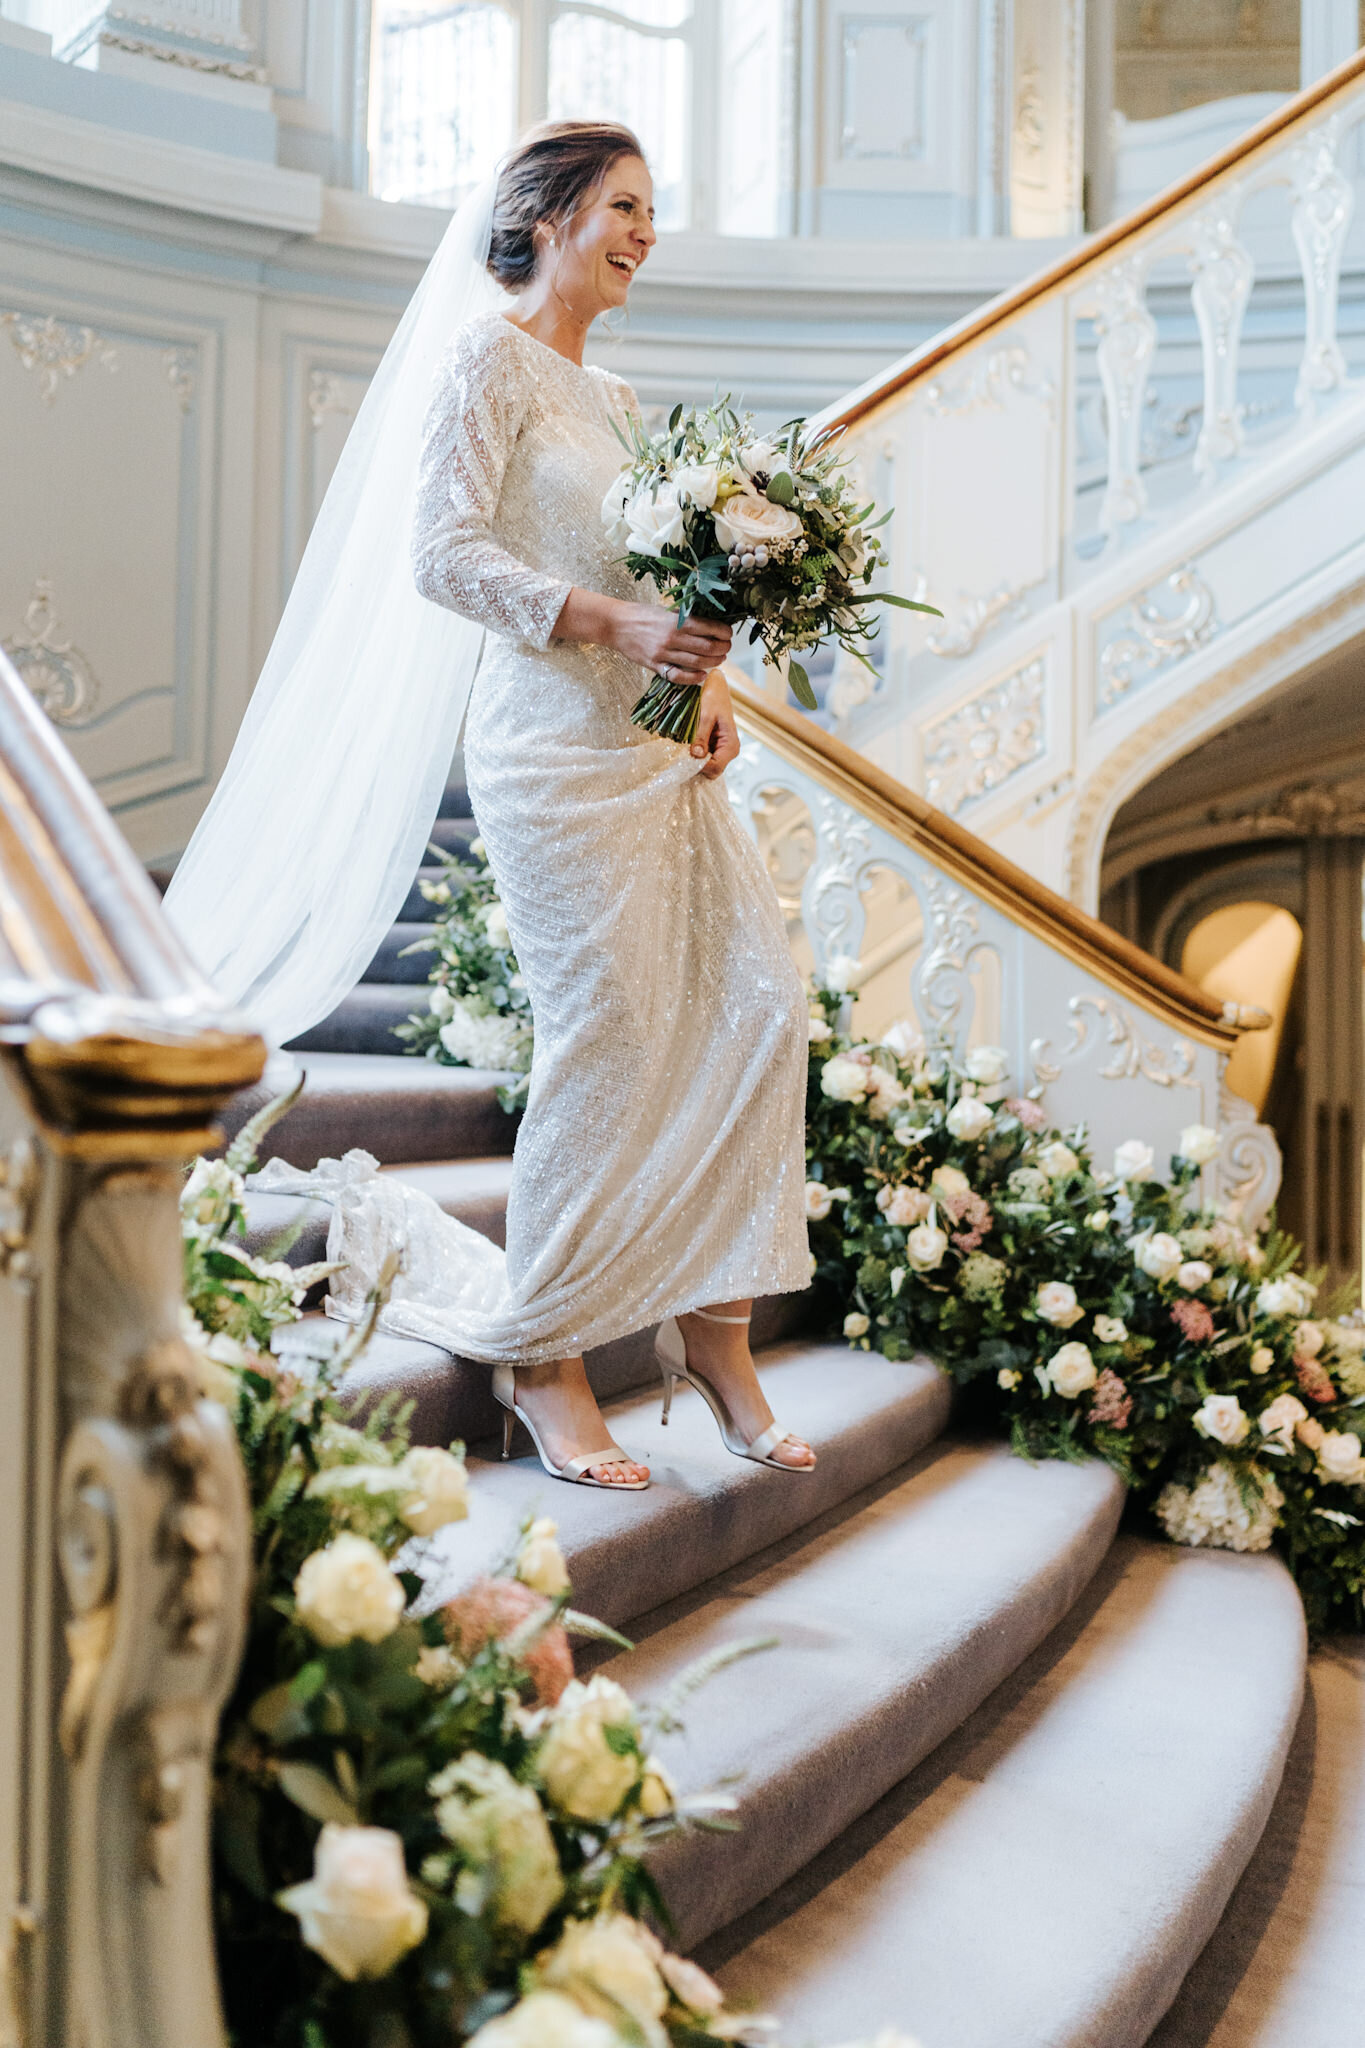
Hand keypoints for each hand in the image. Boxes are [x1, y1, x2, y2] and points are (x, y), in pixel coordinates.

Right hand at [609, 602, 731, 678]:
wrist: (616, 624)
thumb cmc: (642, 614)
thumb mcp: (666, 610)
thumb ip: (685, 617)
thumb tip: (710, 624)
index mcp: (676, 620)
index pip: (709, 628)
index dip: (724, 632)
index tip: (728, 634)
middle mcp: (672, 638)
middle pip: (707, 647)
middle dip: (722, 648)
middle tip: (727, 647)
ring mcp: (663, 654)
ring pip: (696, 662)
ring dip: (713, 662)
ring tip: (719, 659)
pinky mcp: (654, 666)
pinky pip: (678, 676)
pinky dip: (693, 678)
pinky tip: (702, 675)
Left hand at [691, 670, 739, 779]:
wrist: (716, 687)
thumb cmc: (714, 698)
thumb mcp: (706, 716)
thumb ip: (701, 736)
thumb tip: (696, 755)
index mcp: (731, 745)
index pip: (715, 768)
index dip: (699, 767)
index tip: (684, 761)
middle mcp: (729, 751)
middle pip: (712, 771)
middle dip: (696, 766)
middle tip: (680, 757)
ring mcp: (722, 750)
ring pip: (707, 767)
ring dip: (694, 762)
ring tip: (681, 753)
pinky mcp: (714, 747)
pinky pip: (704, 759)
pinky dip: (694, 757)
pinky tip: (685, 749)